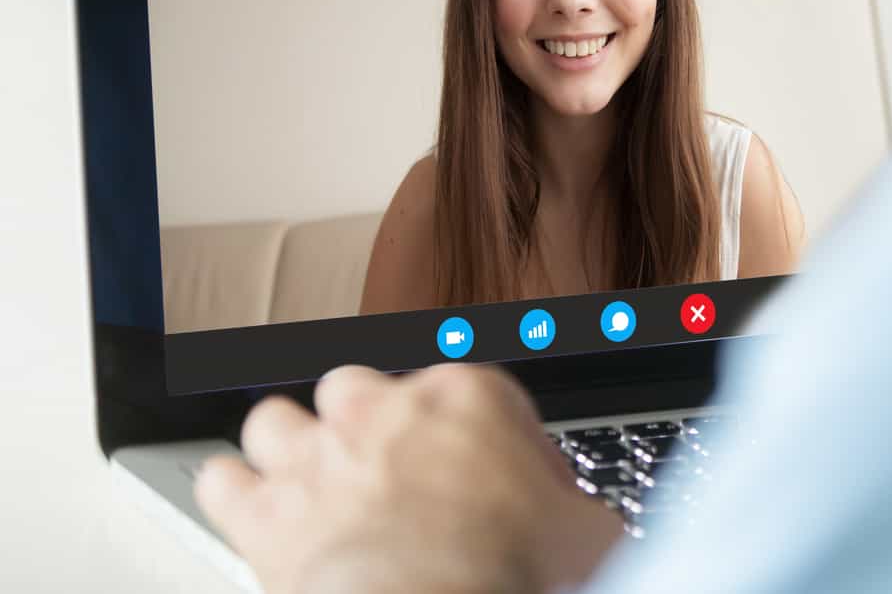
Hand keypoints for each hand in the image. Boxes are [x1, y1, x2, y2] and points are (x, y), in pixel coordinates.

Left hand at [195, 363, 623, 593]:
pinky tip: (253, 512)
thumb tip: (598, 533)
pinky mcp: (265, 515)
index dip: (475, 437)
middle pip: (357, 388)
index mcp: (468, 397)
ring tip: (308, 482)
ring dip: (289, 449)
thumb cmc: (514, 578)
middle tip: (386, 471)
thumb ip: (577, 512)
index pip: (466, 389)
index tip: (484, 476)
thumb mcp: (588, 533)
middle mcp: (385, 411)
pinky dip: (234, 496)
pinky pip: (222, 480)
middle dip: (365, 426)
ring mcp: (317, 457)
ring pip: (277, 418)